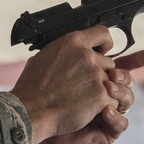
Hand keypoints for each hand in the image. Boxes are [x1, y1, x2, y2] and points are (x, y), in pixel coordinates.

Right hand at [10, 26, 118, 143]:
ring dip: (101, 91)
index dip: (105, 43)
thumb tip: (69, 53)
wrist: (30, 110)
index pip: (102, 33)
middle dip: (100, 74)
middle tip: (83, 85)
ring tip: (83, 98)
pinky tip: (86, 108)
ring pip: (112, 82)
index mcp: (72, 42)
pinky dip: (103, 106)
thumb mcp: (43, 57)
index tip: (105, 49)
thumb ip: (63, 52)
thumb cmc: (32, 88)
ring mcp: (95, 75)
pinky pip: (112, 99)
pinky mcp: (100, 95)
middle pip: (108, 62)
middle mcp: (86, 56)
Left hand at [23, 47, 143, 143]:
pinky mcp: (107, 132)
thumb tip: (97, 38)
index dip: (139, 59)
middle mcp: (105, 94)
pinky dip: (116, 117)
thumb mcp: (59, 63)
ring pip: (128, 100)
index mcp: (96, 77)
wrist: (35, 122)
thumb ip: (77, 51)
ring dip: (122, 93)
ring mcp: (108, 112)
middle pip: (128, 80)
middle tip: (113, 75)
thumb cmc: (44, 95)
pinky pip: (121, 124)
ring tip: (108, 89)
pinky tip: (106, 111)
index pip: (123, 65)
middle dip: (124, 76)